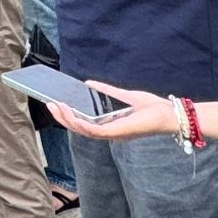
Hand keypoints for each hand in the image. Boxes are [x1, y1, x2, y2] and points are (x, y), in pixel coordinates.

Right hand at [48, 81, 179, 142]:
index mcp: (110, 126)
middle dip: (62, 118)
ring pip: (81, 130)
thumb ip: (106, 90)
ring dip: (66, 119)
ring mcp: (111, 134)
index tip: (56, 104)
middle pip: (79, 129)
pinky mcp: (115, 132)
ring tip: (55, 106)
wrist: (168, 115)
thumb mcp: (124, 95)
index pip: (85, 124)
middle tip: (49, 104)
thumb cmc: (151, 108)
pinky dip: (77, 121)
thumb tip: (87, 83)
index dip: (69, 117)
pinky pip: (90, 130)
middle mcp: (109, 133)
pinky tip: (69, 110)